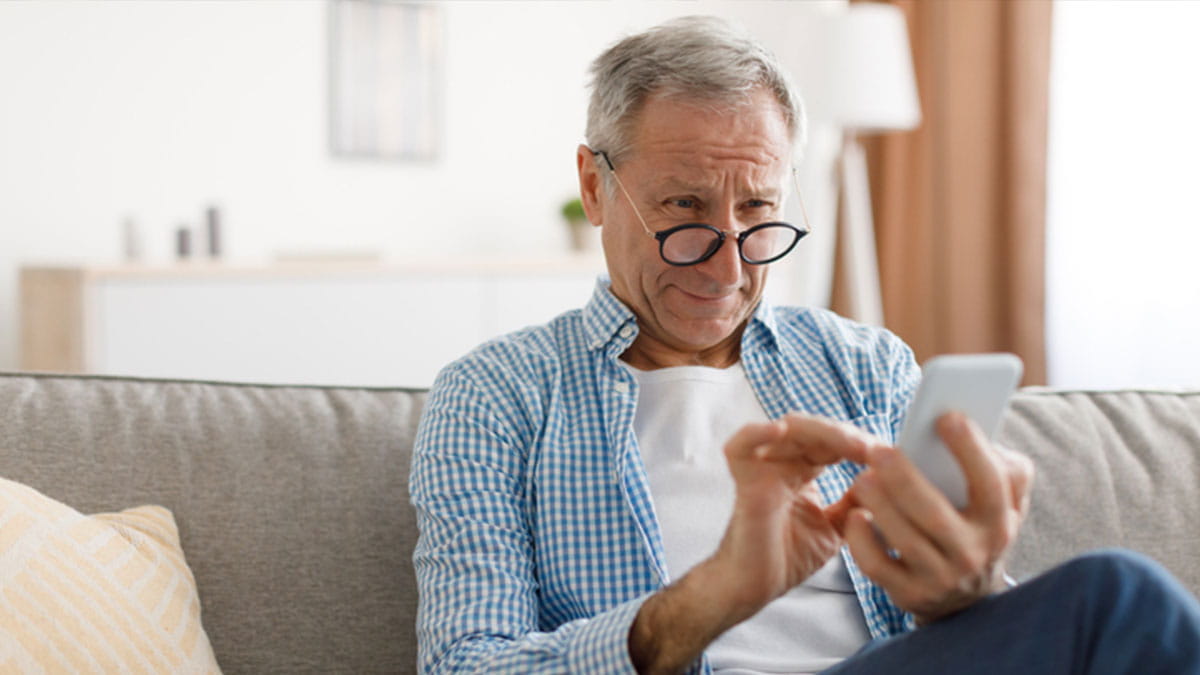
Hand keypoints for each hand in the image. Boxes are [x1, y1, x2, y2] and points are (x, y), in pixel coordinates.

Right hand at [710, 414, 886, 616]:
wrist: (756, 588)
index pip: (832, 442)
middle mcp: (782, 463)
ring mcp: (762, 469)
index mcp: (802, 470)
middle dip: (847, 435)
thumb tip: (886, 484)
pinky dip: (757, 433)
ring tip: (851, 444)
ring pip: (788, 429)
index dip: (859, 443)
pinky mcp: (745, 482)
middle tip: (873, 449)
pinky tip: (779, 430)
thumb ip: (855, 505)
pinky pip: (741, 447)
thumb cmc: (787, 558)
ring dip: (822, 431)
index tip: (889, 456)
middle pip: (814, 429)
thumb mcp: (835, 528)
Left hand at [837, 412, 1033, 623]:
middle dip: (904, 479)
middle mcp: (973, 552)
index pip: (992, 483)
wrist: (967, 600)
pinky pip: (878, 566)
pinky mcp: (910, 594)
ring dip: (879, 504)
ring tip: (862, 478)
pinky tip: (854, 516)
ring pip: (905, 540)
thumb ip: (1005, 468)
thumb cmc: (978, 528)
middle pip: (935, 515)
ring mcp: (940, 577)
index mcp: (999, 521)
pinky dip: (862, 541)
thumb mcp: (1005, 504)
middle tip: (879, 450)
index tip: (945, 416)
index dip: (970, 449)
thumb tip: (979, 431)